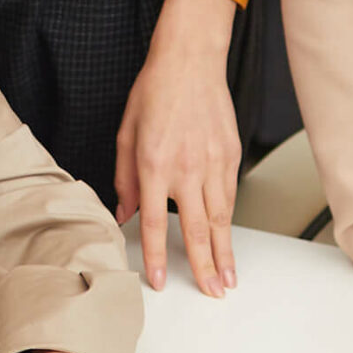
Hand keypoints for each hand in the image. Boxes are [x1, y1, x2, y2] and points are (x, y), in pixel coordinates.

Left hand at [114, 0, 240, 297]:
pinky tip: (229, 238)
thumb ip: (124, 179)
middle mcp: (187, 168)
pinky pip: (230, 195)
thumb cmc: (154, 92)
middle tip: (213, 292)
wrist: (190, 59)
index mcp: (154, 165)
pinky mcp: (230, 154)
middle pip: (196, 229)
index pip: (154, 224)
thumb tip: (122, 214)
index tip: (161, 282)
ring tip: (228, 277)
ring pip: (220, 217)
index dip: (158, 257)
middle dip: (205, 266)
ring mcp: (213, 162)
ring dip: (225, 251)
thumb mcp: (126, 134)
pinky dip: (230, 220)